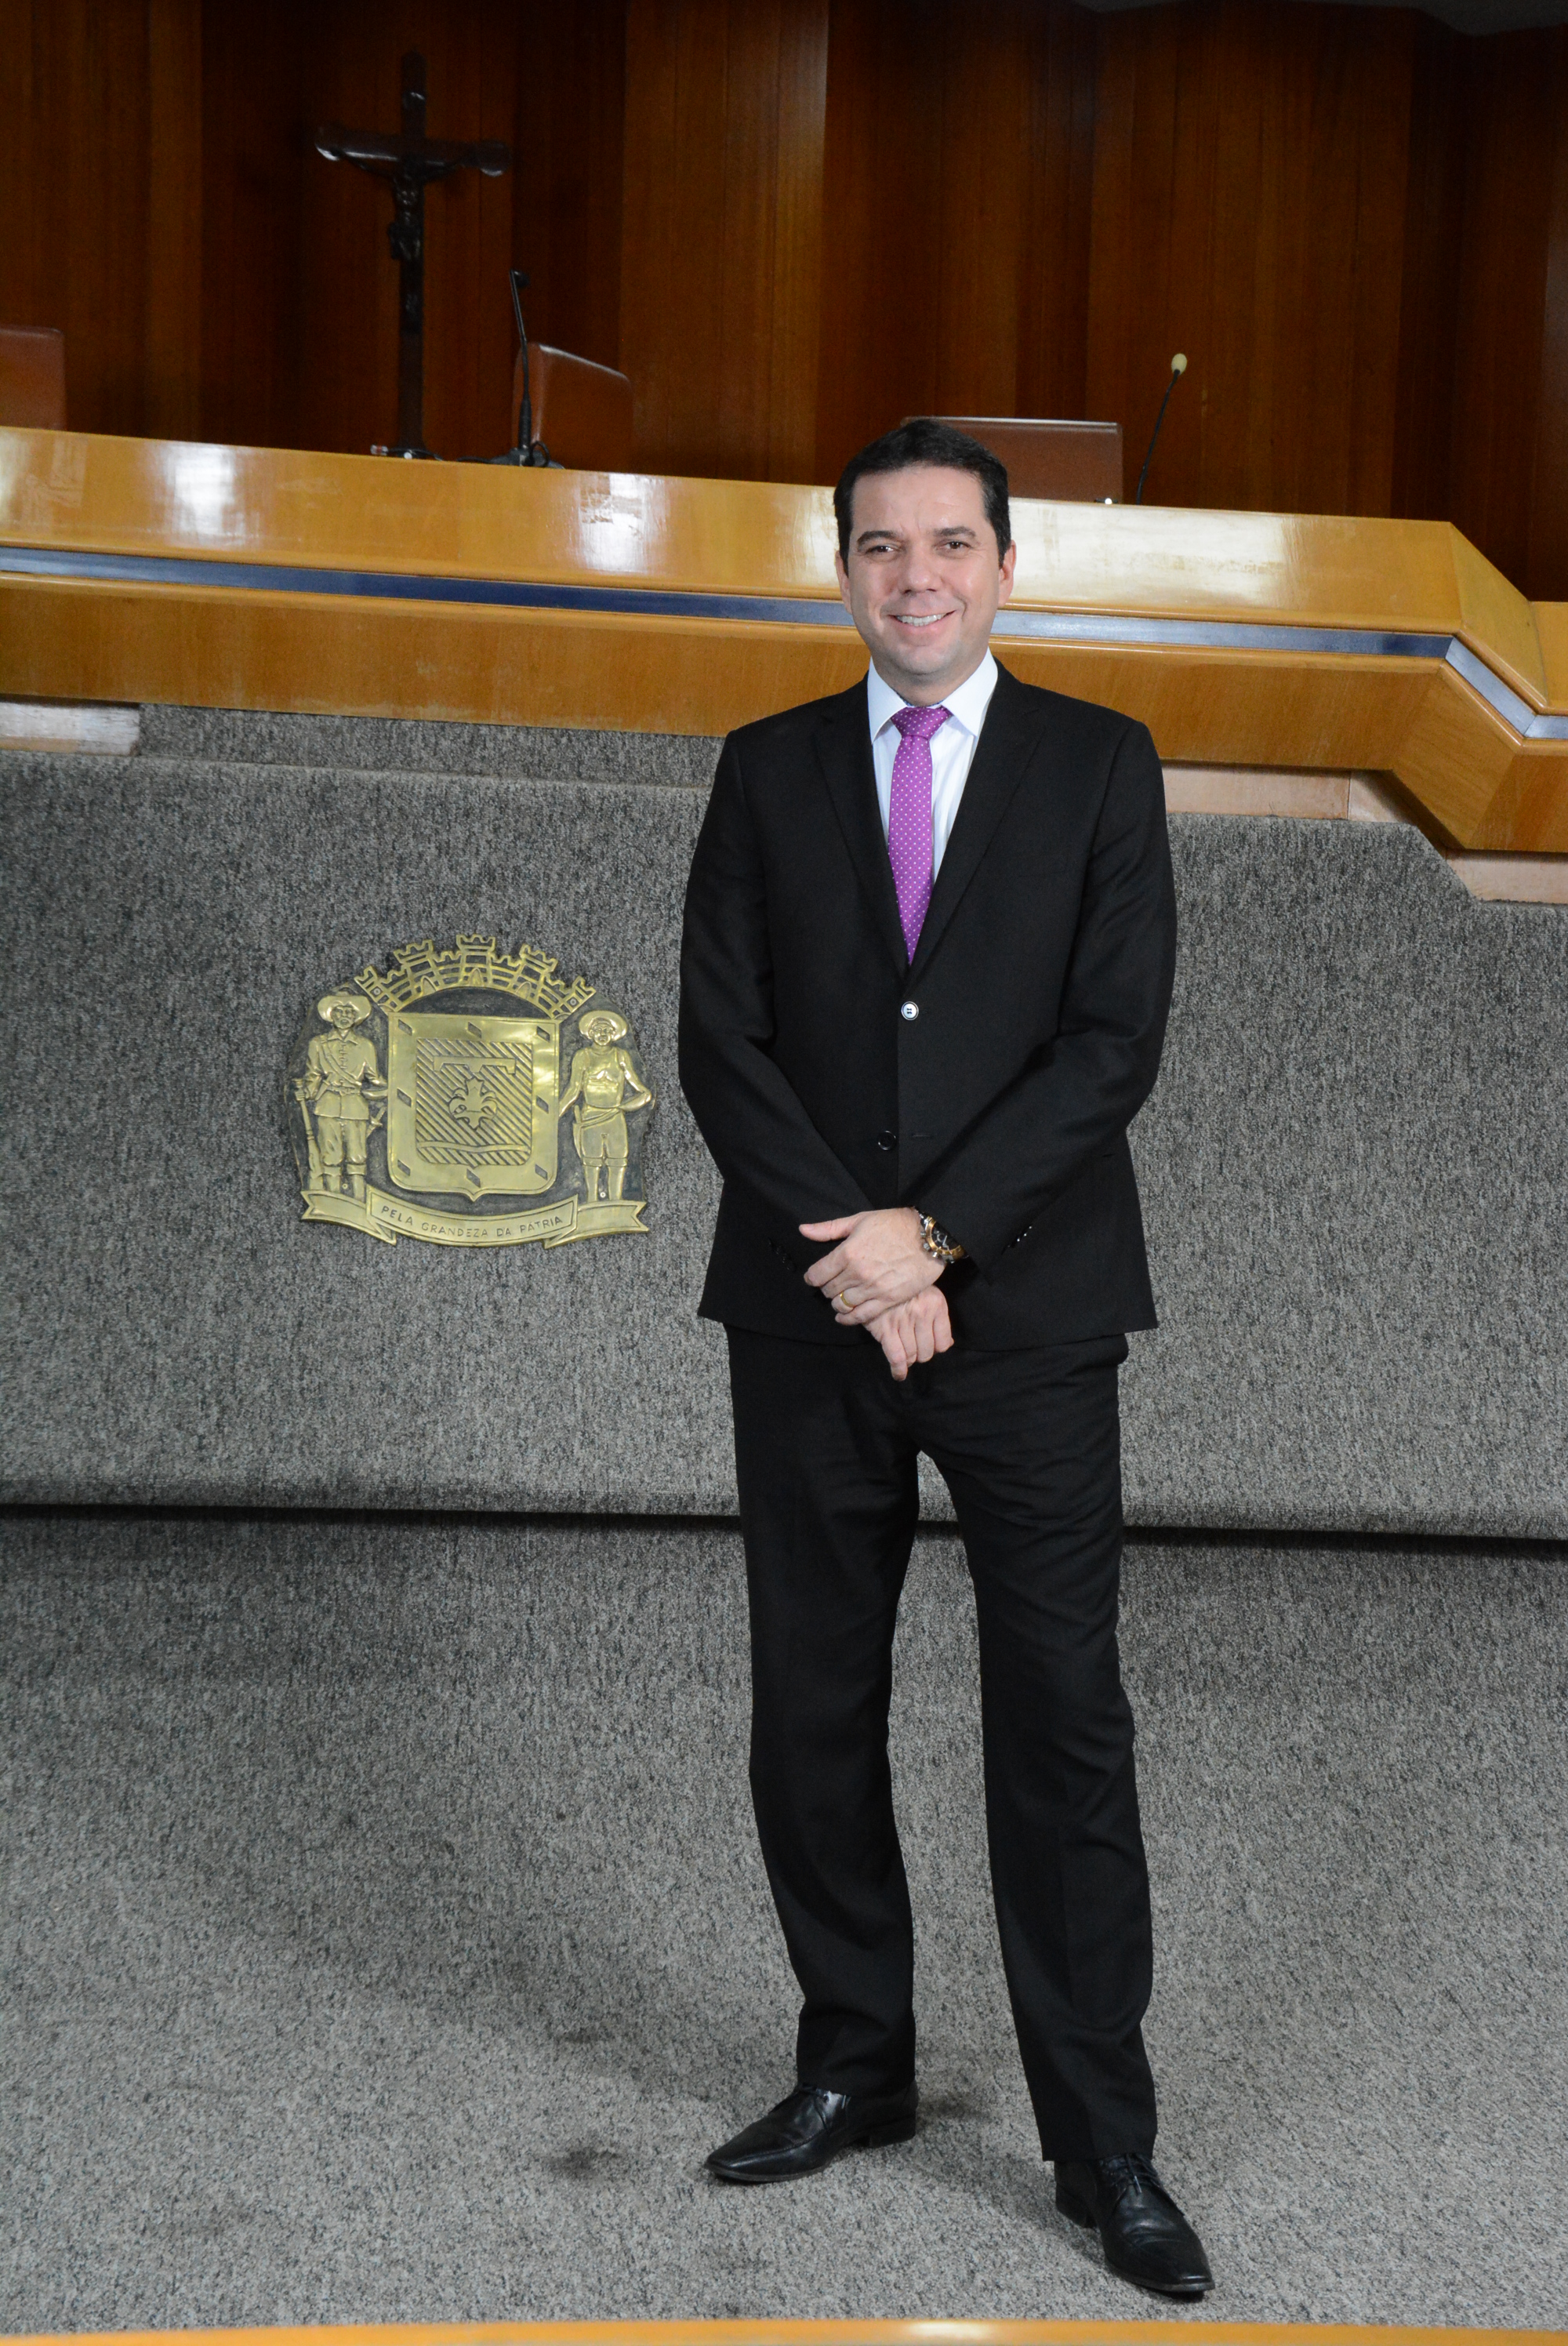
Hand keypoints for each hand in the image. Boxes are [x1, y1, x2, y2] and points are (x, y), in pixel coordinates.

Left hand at [801, 1206, 940, 1323]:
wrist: (928, 1237)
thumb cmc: (894, 1224)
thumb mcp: (859, 1220)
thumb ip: (828, 1228)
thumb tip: (803, 1230)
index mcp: (847, 1252)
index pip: (817, 1274)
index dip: (812, 1277)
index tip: (814, 1277)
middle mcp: (857, 1273)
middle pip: (828, 1290)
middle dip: (826, 1288)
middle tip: (831, 1284)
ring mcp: (872, 1289)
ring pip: (842, 1305)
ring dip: (837, 1303)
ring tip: (840, 1298)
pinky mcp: (887, 1300)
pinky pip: (861, 1316)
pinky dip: (849, 1319)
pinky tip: (845, 1317)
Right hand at [865, 1287, 953, 1380]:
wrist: (878, 1276)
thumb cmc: (906, 1288)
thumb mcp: (929, 1295)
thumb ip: (939, 1319)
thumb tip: (948, 1344)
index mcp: (936, 1304)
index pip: (943, 1342)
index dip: (936, 1348)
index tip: (929, 1346)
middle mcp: (922, 1313)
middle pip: (927, 1352)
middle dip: (921, 1354)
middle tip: (914, 1346)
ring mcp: (904, 1321)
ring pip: (912, 1356)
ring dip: (909, 1359)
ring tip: (904, 1353)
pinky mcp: (886, 1328)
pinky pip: (897, 1357)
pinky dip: (898, 1370)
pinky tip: (899, 1374)